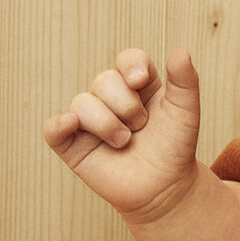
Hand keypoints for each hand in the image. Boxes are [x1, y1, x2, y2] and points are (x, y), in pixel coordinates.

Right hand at [43, 46, 203, 221]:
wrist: (165, 189)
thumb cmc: (175, 148)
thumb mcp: (186, 112)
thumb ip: (185, 81)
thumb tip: (180, 51)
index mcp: (137, 85)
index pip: (127, 60)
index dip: (130, 66)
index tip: (139, 81)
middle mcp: (110, 99)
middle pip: (103, 81)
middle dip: (125, 105)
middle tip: (140, 126)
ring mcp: (89, 121)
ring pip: (82, 103)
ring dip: (107, 123)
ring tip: (124, 142)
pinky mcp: (73, 145)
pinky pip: (53, 130)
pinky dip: (58, 125)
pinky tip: (70, 124)